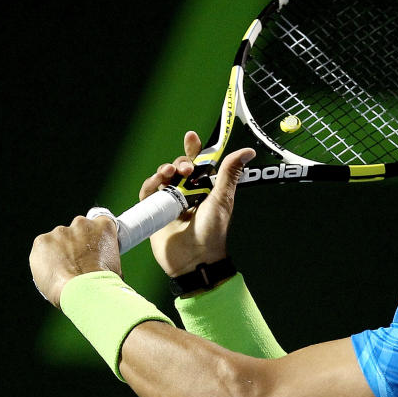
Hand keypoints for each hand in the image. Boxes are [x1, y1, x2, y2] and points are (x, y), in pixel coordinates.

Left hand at [30, 216, 120, 307]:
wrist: (84, 291)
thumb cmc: (104, 283)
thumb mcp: (115, 266)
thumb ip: (105, 257)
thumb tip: (100, 265)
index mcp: (103, 226)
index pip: (100, 223)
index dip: (95, 236)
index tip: (93, 247)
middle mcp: (81, 223)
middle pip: (77, 230)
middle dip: (76, 244)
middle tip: (78, 263)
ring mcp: (60, 231)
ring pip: (58, 240)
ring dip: (60, 251)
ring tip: (64, 272)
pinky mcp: (41, 241)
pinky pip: (42, 249)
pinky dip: (45, 259)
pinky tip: (53, 273)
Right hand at [140, 131, 254, 276]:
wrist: (194, 260)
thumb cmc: (212, 232)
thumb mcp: (222, 199)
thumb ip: (229, 173)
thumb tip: (248, 151)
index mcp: (207, 189)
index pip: (200, 164)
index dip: (194, 149)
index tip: (191, 136)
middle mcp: (188, 193)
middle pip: (180, 167)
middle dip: (182, 162)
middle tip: (187, 170)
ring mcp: (171, 202)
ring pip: (163, 176)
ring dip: (165, 169)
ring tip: (170, 174)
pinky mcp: (155, 211)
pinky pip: (149, 192)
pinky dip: (151, 183)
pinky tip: (157, 182)